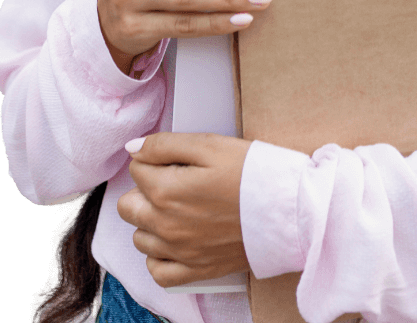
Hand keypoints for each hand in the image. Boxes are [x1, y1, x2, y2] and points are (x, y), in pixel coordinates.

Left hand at [116, 132, 253, 286]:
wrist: (288, 208)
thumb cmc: (253, 172)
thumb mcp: (211, 144)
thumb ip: (165, 144)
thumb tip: (132, 149)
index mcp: (166, 190)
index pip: (136, 169)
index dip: (157, 159)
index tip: (180, 159)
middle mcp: (165, 225)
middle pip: (128, 206)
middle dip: (146, 190)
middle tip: (178, 181)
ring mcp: (179, 252)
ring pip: (140, 238)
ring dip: (152, 222)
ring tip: (182, 208)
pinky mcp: (195, 270)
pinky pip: (158, 272)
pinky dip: (160, 257)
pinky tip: (176, 241)